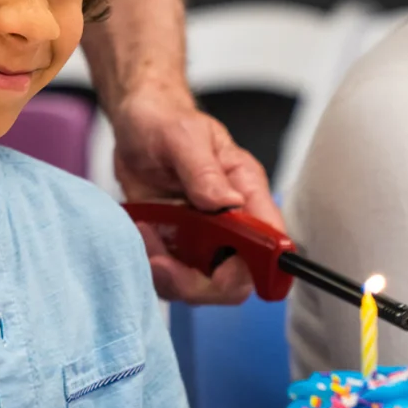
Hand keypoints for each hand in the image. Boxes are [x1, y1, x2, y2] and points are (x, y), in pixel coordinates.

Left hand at [110, 78, 283, 304]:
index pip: (270, 242)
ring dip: (168, 275)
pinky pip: (168, 275)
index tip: (221, 268)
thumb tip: (226, 203)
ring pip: (199, 284)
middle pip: (235, 279)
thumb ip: (204, 170)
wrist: (136, 124)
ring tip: (144, 234)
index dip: (256, 266)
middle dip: (199, 282)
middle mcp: (228, 222)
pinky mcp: (173, 244)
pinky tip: (138, 233)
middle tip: (163, 260)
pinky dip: (150, 266)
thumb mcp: (184, 136)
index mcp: (245, 192)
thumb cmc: (167, 122)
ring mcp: (200, 238)